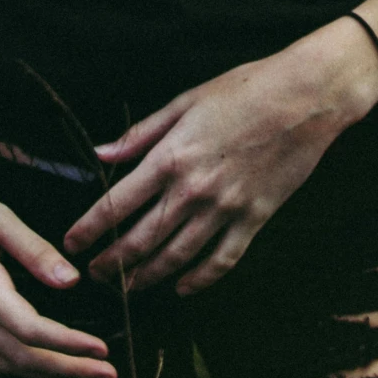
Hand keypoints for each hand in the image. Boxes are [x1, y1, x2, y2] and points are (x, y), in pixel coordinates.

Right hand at [0, 129, 114, 377]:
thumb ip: (33, 249)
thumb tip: (71, 282)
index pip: (27, 328)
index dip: (67, 345)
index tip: (100, 350)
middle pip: (18, 356)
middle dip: (66, 371)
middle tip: (108, 377)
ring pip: (0, 364)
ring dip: (44, 375)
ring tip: (85, 375)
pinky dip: (14, 367)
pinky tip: (41, 366)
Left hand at [62, 19, 377, 296]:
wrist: (304, 97)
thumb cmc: (244, 89)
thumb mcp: (185, 101)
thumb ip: (142, 134)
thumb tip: (101, 153)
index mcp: (171, 156)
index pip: (118, 203)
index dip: (90, 228)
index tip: (72, 243)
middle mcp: (194, 189)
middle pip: (142, 239)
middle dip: (112, 262)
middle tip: (94, 274)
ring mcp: (226, 208)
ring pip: (177, 257)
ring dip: (147, 277)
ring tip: (128, 287)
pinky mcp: (255, 218)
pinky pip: (222, 260)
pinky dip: (199, 280)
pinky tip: (182, 287)